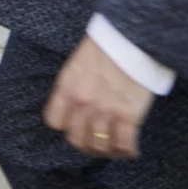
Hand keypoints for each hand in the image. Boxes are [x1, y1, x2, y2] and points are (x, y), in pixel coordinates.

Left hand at [43, 36, 155, 159]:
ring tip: (114, 149)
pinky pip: (124, 145)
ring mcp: (105, 111)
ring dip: (106, 152)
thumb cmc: (107, 45)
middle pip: (76, 139)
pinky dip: (127, 152)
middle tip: (96, 144)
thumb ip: (74, 85)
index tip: (76, 126)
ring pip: (99, 146)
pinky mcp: (128, 116)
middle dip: (86, 145)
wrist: (133, 36)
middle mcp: (82, 103)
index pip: (54, 121)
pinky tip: (130, 151)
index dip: (66, 127)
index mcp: (67, 87)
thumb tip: (77, 104)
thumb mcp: (79, 63)